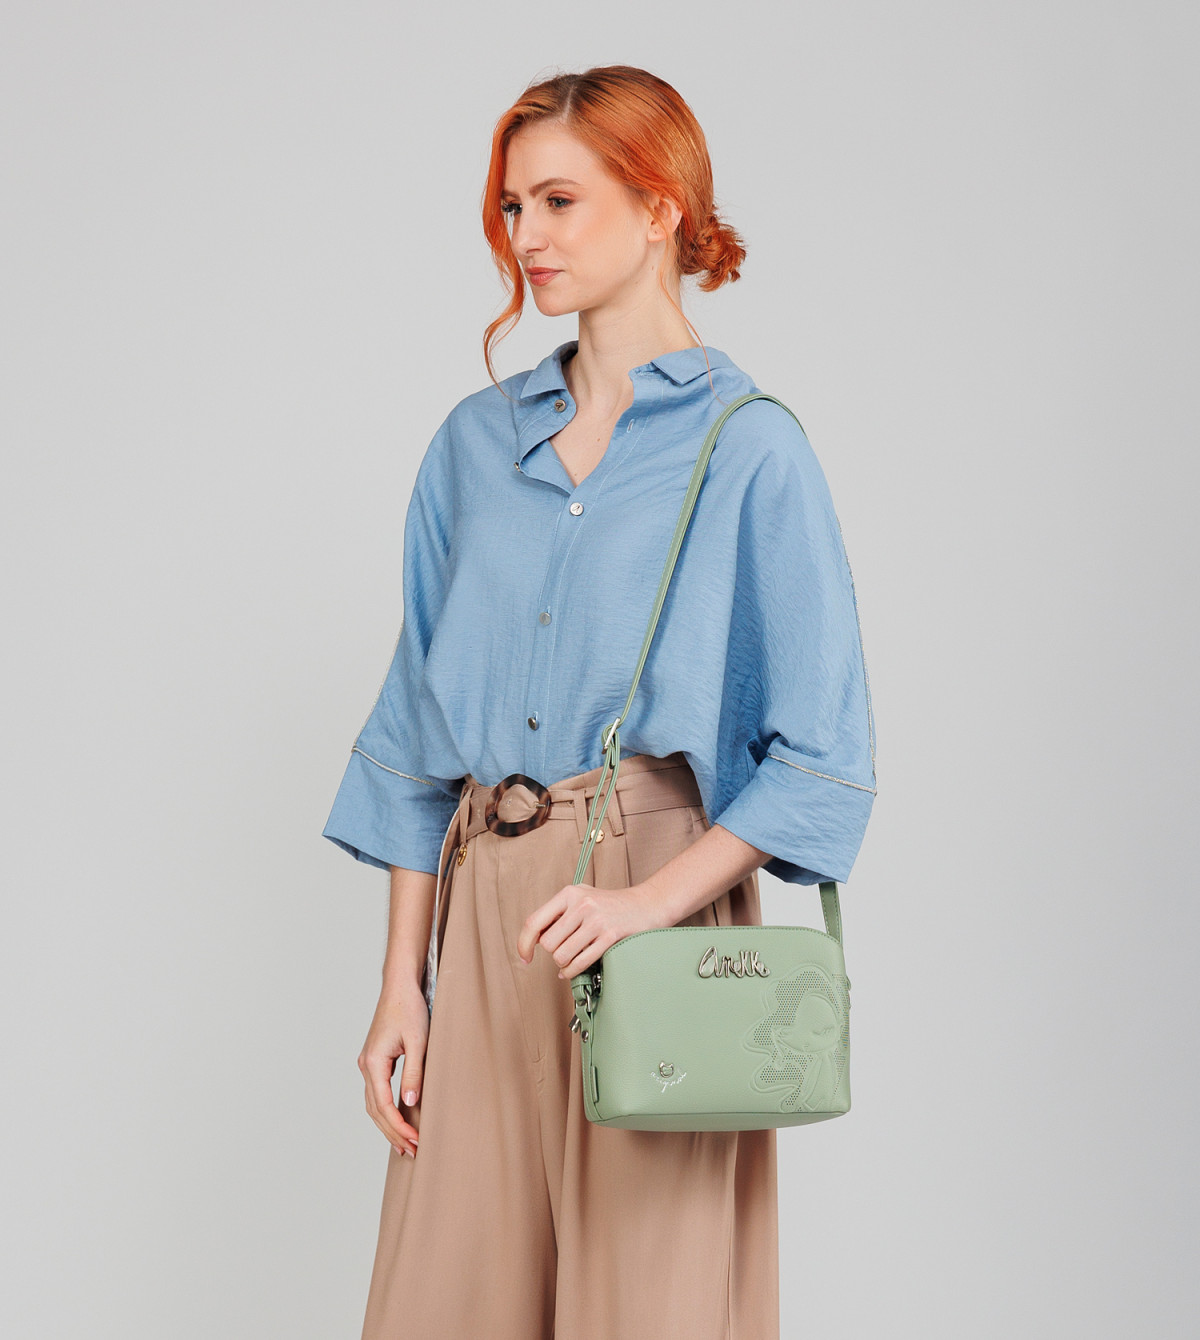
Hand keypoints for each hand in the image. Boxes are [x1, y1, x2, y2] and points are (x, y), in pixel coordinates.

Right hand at [358, 978, 427, 1158]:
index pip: (384, 1105)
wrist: (399, 987)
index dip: (399, 1126)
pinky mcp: (375, 1060)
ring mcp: (368, 1063)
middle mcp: (366, 1066)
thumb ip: (414, 1073)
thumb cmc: (410, 1010)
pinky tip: (398, 1119)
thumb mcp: (418, 1042)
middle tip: (412, 1151)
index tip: (416, 1140)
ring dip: (388, 1125)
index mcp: (373, 1063)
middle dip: (393, 1132)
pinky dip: (386, 1110)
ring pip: (374, 1104)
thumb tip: (410, 1103)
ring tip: (405, 1144)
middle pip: (375, 1110)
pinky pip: (377, 1093)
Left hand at [516, 882, 666, 979]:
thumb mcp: (582, 896)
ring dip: (563, 963)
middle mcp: (581, 905)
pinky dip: (571, 972)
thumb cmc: (611, 903)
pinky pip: (580, 963)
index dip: (524, 943)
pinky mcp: (609, 936)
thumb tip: (534, 937)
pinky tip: (572, 970)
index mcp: (569, 893)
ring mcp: (596, 921)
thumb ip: (559, 912)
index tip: (524, 957)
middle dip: (552, 953)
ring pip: (561, 955)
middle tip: (563, 951)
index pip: (534, 921)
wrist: (647, 904)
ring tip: (571, 959)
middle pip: (548, 943)